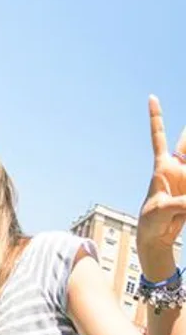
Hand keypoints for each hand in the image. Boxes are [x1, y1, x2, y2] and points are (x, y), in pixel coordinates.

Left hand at [137, 95, 185, 278]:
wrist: (156, 237)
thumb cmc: (151, 222)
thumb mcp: (163, 210)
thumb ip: (184, 202)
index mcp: (162, 168)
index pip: (159, 137)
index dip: (156, 118)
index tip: (151, 97)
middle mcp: (178, 167)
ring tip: (182, 171)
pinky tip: (185, 199)